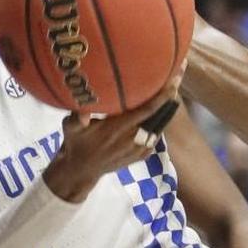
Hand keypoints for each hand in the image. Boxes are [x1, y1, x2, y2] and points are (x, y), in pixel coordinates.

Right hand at [43, 72, 183, 202]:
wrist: (82, 171)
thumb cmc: (76, 144)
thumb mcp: (70, 129)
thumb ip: (76, 118)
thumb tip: (81, 110)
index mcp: (118, 128)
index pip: (146, 111)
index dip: (161, 96)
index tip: (174, 80)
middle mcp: (132, 138)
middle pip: (159, 116)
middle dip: (169, 98)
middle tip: (177, 77)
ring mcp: (138, 149)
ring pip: (159, 127)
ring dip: (166, 111)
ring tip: (172, 92)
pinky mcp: (141, 155)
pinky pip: (155, 137)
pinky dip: (160, 125)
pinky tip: (161, 114)